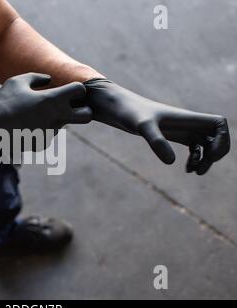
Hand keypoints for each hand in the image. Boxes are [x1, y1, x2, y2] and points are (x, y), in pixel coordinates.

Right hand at [0, 73, 91, 151]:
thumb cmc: (3, 102)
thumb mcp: (17, 82)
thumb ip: (37, 77)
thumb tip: (49, 80)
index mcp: (52, 99)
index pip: (80, 90)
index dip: (76, 89)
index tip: (69, 90)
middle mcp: (56, 117)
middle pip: (87, 116)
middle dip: (84, 111)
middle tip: (73, 107)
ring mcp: (50, 133)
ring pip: (63, 124)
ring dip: (55, 119)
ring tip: (34, 115)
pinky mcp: (42, 143)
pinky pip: (49, 134)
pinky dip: (42, 130)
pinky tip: (26, 126)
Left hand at [83, 78, 230, 174]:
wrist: (114, 106)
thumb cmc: (128, 112)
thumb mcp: (142, 127)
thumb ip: (156, 141)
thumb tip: (172, 162)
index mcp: (186, 118)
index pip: (219, 123)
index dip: (222, 139)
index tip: (209, 155)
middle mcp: (185, 122)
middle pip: (216, 136)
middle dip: (215, 154)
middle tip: (198, 169)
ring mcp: (179, 128)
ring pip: (206, 143)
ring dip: (206, 158)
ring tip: (192, 171)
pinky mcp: (169, 134)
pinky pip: (193, 146)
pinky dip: (195, 158)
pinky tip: (185, 167)